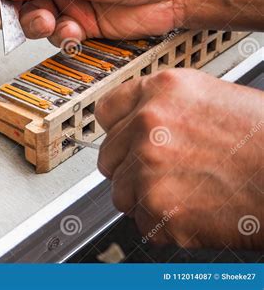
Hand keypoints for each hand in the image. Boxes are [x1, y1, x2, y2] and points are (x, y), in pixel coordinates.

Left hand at [95, 69, 263, 249]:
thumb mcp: (209, 98)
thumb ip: (162, 108)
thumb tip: (132, 124)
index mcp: (161, 91)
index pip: (105, 111)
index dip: (116, 129)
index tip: (122, 140)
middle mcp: (148, 124)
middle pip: (108, 156)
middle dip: (129, 167)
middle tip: (162, 173)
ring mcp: (149, 166)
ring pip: (120, 191)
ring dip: (144, 197)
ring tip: (183, 192)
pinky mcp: (158, 206)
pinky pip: (141, 219)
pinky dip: (161, 222)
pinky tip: (193, 209)